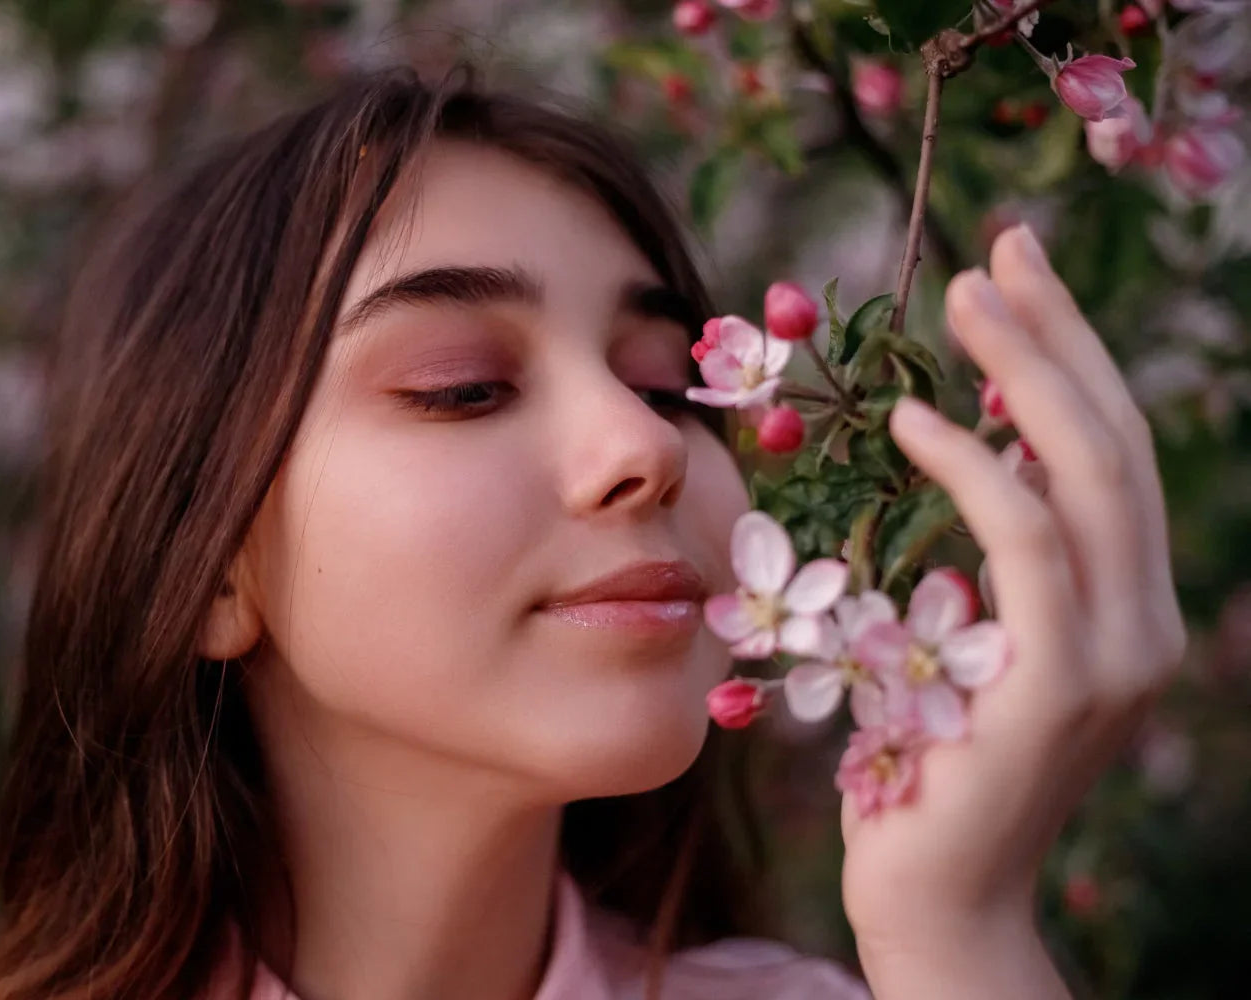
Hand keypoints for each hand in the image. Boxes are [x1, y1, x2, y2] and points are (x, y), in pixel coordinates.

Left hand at [838, 224, 1187, 952]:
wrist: (933, 897)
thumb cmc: (920, 769)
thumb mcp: (961, 644)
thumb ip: (986, 565)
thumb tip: (967, 451)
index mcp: (1123, 609)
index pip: (1105, 455)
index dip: (1069, 355)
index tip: (1015, 274)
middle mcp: (1141, 623)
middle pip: (1111, 442)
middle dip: (1056, 336)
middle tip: (996, 248)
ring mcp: (1114, 655)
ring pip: (1087, 474)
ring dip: (1025, 372)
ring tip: (962, 293)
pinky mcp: (1061, 683)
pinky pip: (1026, 543)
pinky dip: (974, 466)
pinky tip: (917, 415)